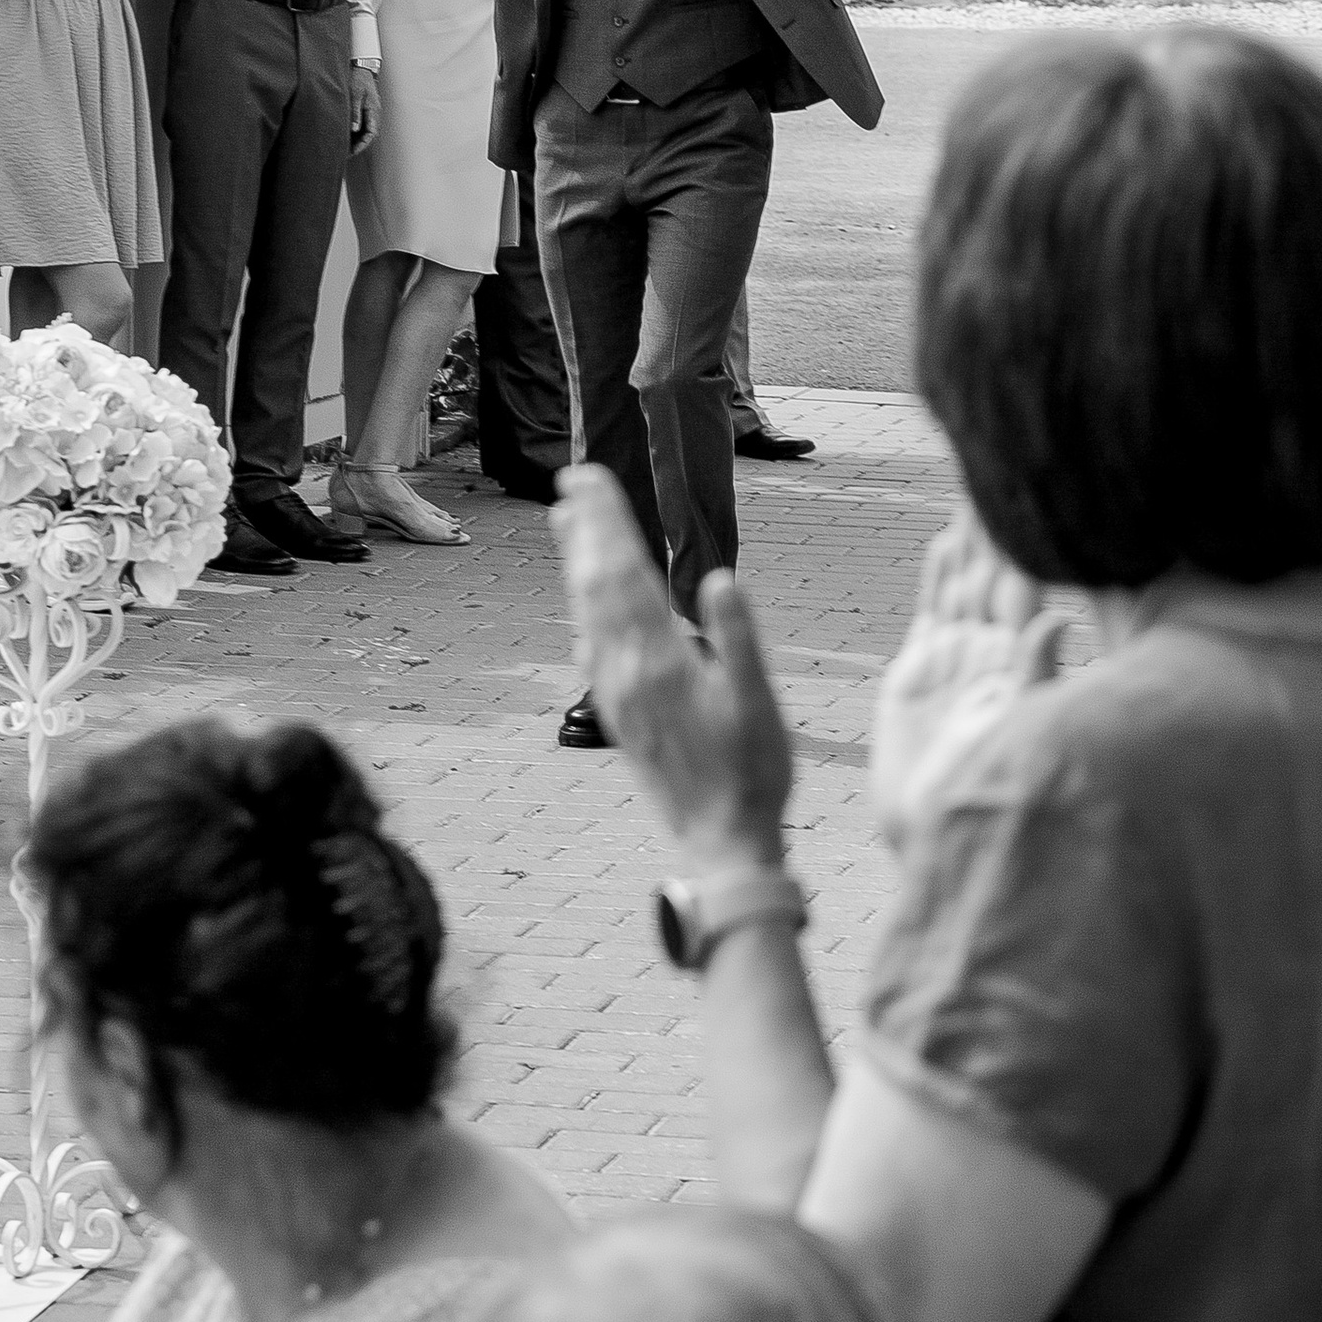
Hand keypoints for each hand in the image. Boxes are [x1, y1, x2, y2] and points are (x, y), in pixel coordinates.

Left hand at [350, 61, 379, 148]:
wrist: (362, 67)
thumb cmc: (358, 79)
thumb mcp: (354, 95)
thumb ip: (355, 112)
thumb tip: (354, 129)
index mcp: (373, 110)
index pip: (371, 133)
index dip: (362, 144)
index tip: (352, 152)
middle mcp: (374, 113)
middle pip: (369, 135)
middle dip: (359, 145)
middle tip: (345, 153)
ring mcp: (371, 112)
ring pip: (365, 131)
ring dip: (357, 140)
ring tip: (343, 147)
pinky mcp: (365, 109)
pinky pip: (362, 124)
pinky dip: (355, 132)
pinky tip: (345, 135)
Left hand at [554, 462, 793, 860]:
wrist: (722, 845)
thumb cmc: (753, 774)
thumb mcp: (758, 704)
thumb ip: (738, 640)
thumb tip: (720, 578)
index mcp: (660, 662)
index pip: (625, 572)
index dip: (607, 521)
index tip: (590, 476)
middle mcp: (626, 673)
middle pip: (596, 584)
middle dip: (586, 528)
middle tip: (570, 479)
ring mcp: (617, 695)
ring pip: (587, 613)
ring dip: (576, 563)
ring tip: (564, 521)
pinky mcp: (618, 714)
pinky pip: (591, 647)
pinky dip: (583, 609)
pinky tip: (582, 602)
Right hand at [869, 501, 1064, 841]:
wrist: (933, 833)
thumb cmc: (987, 797)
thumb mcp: (1019, 737)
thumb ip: (1034, 678)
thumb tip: (1058, 621)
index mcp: (1017, 662)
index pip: (1027, 586)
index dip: (1030, 543)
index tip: (1042, 498)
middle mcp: (990, 653)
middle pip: (996, 573)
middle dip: (1000, 525)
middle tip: (1005, 469)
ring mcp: (956, 659)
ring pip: (964, 584)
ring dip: (970, 539)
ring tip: (976, 488)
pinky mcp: (919, 671)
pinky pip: (932, 611)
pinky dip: (938, 576)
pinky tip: (946, 543)